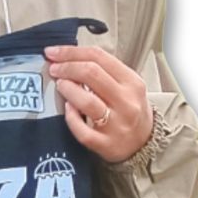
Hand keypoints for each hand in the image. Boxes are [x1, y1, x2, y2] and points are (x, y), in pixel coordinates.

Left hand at [44, 46, 153, 162]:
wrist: (144, 142)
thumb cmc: (128, 108)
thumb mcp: (126, 85)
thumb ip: (103, 71)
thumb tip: (68, 57)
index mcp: (132, 82)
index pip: (99, 57)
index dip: (71, 52)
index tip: (53, 52)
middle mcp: (126, 102)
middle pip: (91, 74)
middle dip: (66, 67)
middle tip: (54, 69)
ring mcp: (116, 125)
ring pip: (87, 101)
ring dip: (68, 89)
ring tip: (59, 85)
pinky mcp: (105, 145)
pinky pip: (82, 131)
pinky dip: (71, 118)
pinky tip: (67, 109)